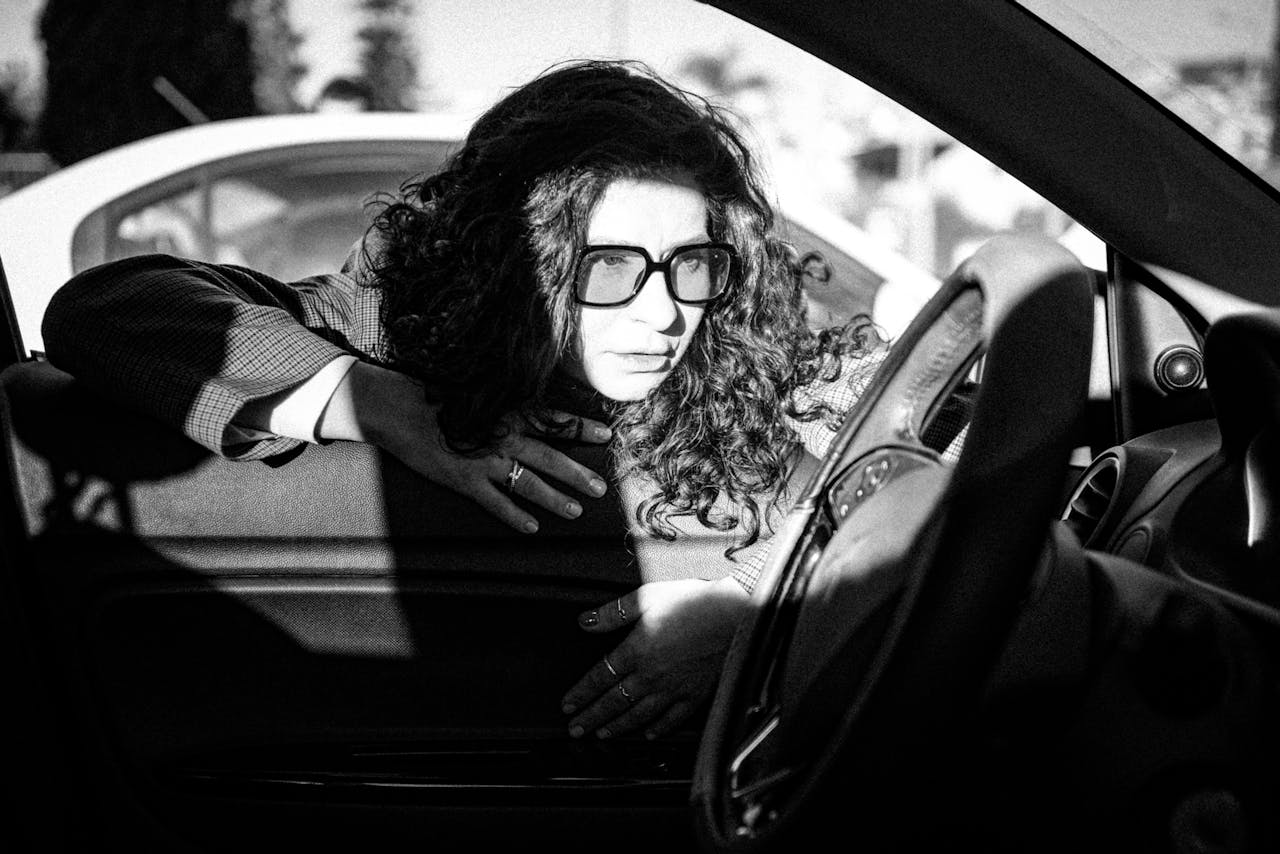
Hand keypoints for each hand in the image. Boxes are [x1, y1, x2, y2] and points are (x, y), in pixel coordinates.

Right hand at [321, 362, 610, 531]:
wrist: (398, 408)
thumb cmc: (436, 395)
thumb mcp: (477, 394)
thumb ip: (502, 403)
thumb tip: (525, 409)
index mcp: (507, 410)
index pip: (553, 419)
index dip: (580, 428)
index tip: (606, 435)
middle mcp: (503, 434)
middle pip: (550, 457)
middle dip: (578, 473)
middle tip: (601, 488)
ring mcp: (485, 459)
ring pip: (529, 482)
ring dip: (554, 499)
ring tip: (576, 512)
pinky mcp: (464, 479)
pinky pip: (495, 502)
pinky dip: (514, 516)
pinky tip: (532, 528)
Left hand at [561, 577, 750, 739]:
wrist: (734, 614)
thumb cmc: (693, 602)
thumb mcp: (646, 596)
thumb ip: (613, 612)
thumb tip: (585, 622)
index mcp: (636, 651)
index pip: (600, 678)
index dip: (581, 693)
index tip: (567, 704)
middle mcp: (651, 676)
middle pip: (614, 702)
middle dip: (591, 718)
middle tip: (576, 729)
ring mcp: (673, 689)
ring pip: (638, 716)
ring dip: (617, 727)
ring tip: (602, 735)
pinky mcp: (695, 694)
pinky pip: (672, 719)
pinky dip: (658, 730)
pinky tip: (648, 735)